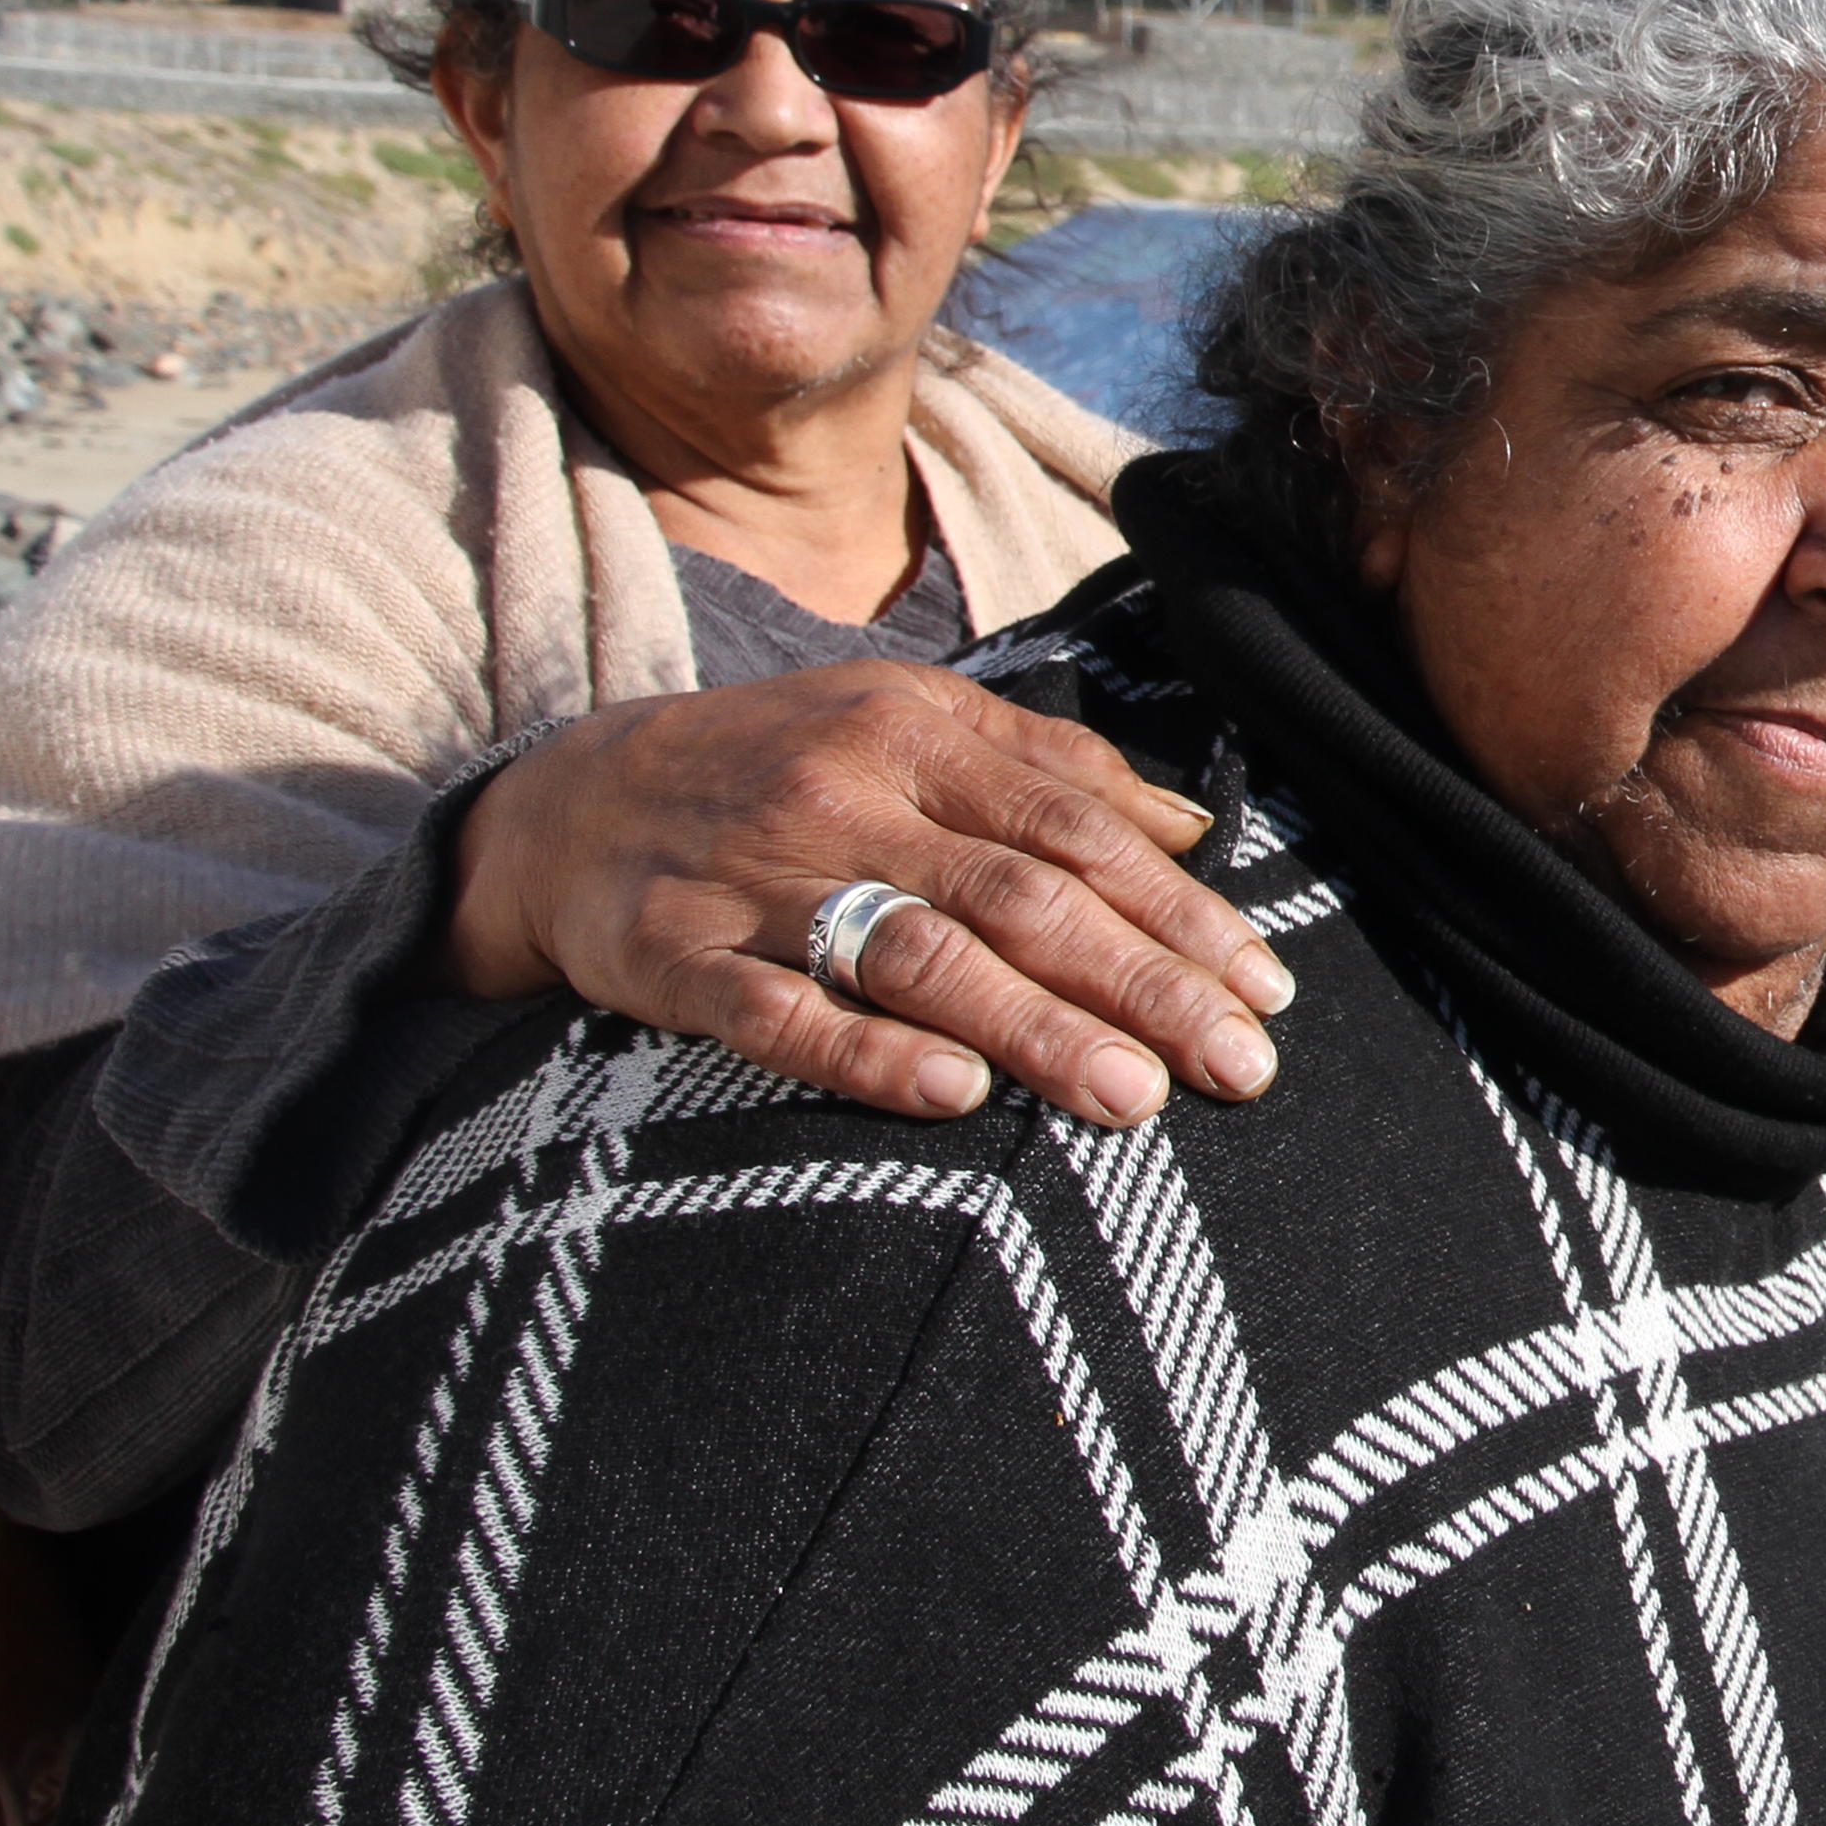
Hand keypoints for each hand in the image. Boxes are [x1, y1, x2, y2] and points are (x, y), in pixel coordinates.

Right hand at [444, 659, 1293, 1125]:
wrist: (561, 802)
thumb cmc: (781, 769)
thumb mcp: (908, 726)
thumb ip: (1052, 769)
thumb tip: (1198, 831)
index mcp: (915, 731)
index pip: (1076, 823)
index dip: (1178, 909)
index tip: (1264, 988)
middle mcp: (843, 792)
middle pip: (1019, 893)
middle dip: (1142, 982)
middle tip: (1240, 1066)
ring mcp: (754, 877)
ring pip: (917, 954)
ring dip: (1034, 1029)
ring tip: (1135, 1098)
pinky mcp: (670, 956)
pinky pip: (777, 1015)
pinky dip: (867, 1055)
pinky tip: (955, 1098)